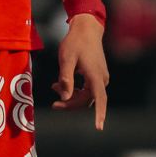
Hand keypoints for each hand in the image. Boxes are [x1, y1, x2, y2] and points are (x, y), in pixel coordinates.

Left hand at [51, 14, 108, 128]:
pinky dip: (75, 90)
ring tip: (54, 87)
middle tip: (54, 104)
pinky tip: (61, 84)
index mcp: (95, 76)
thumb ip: (66, 79)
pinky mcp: (97, 76)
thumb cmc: (75, 42)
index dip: (99, 114)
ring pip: (87, 96)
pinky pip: (87, 89)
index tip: (99, 127)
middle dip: (70, 103)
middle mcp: (101, 79)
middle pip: (87, 100)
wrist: (87, 28)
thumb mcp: (66, 59)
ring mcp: (101, 78)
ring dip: (71, 96)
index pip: (100, 99)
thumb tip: (65, 97)